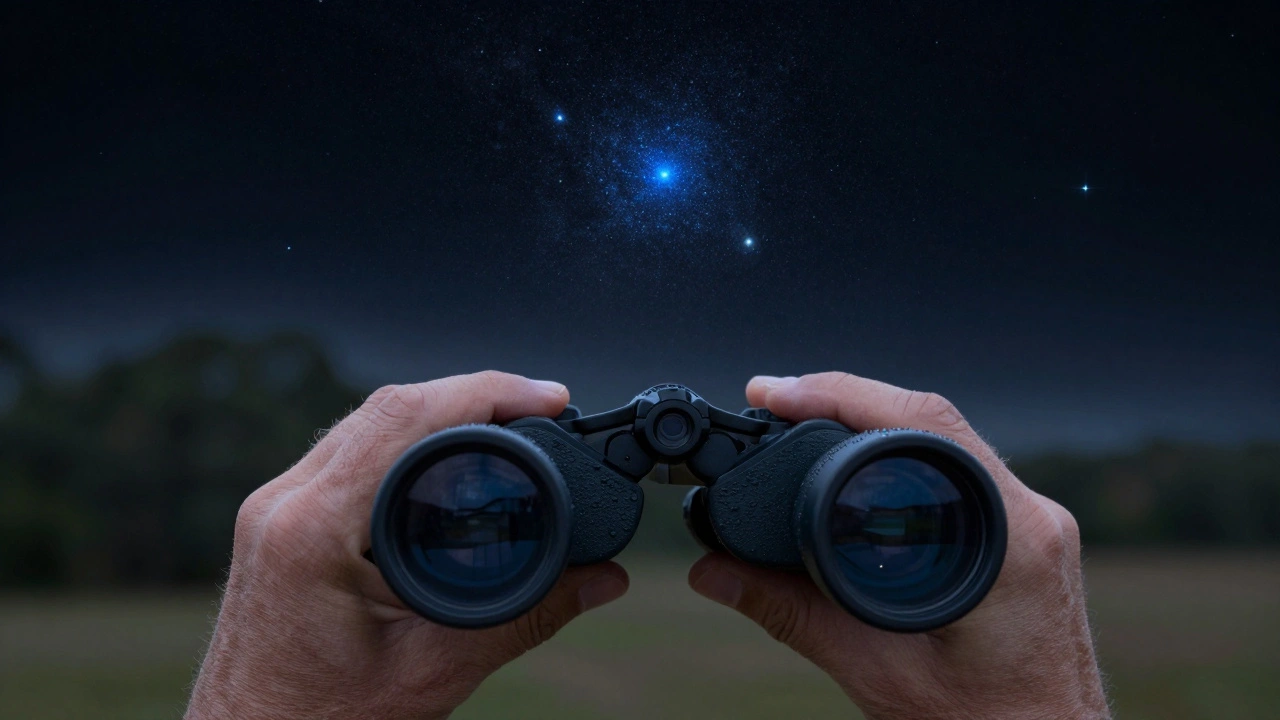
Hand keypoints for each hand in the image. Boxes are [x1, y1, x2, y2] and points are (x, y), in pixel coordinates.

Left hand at [187, 371, 628, 719]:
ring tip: (509, 423)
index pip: (407, 417)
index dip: (488, 391)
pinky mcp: (280, 520)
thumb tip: (600, 578)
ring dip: (440, 411)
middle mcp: (283, 503)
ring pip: (367, 421)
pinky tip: (449, 456)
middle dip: (475, 393)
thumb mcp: (433, 672)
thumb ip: (524, 617)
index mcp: (312, 529)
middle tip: (544, 408)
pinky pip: (350, 451)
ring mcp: (274, 506)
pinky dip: (408, 440)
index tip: (550, 398)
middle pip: (388, 406)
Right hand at [689, 373, 1108, 719]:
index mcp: (1010, 540)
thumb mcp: (877, 673)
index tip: (775, 393)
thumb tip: (716, 572)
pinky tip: (857, 470)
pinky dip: (900, 461)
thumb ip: (792, 617)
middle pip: (931, 419)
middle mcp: (1032, 518)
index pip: (922, 423)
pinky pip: (959, 474)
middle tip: (773, 401)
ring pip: (945, 441)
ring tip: (802, 424)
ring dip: (872, 426)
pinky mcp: (1026, 539)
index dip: (838, 393)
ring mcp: (1035, 525)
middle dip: (844, 400)